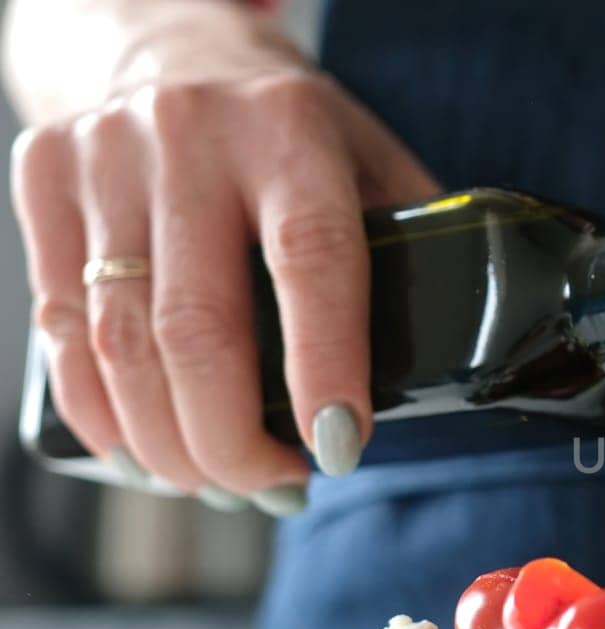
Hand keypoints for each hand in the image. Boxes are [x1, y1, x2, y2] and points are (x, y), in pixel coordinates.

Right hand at [11, 29, 436, 512]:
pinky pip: (61, 328)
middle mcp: (192, 137)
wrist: (172, 44)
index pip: (312, 262)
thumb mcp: (370, 161)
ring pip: (120, 343)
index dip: (325, 368)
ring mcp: (106, 157)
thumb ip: (402, 248)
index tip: (337, 449)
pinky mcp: (44, 182)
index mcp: (293, 133)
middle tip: (272, 489)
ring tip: (216, 484)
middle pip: (198, 326)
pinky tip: (142, 452)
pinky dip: (100, 412)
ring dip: (168, 443)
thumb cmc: (294, 130)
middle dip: (233, 439)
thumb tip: (440, 369)